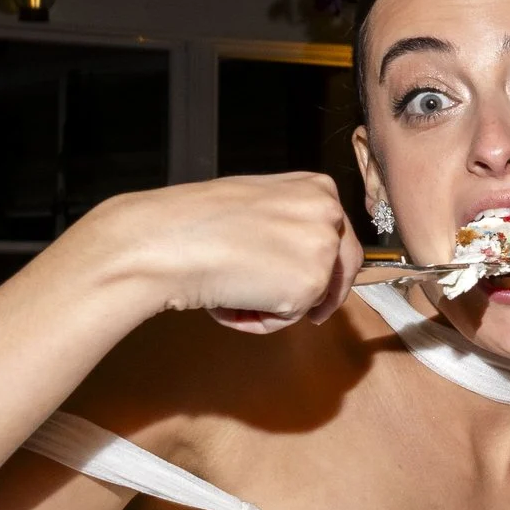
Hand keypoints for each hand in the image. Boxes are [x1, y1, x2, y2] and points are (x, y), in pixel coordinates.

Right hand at [81, 175, 363, 336]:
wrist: (167, 241)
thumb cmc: (195, 222)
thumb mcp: (257, 204)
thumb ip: (287, 222)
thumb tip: (296, 254)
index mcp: (318, 187)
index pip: (339, 237)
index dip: (320, 267)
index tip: (304, 282)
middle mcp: (329, 213)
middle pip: (342, 271)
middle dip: (315, 296)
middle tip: (283, 307)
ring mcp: (323, 249)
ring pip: (312, 298)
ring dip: (273, 306)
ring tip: (231, 291)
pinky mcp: (310, 286)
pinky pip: (289, 320)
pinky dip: (259, 322)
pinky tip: (230, 302)